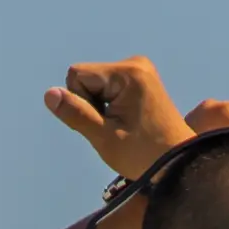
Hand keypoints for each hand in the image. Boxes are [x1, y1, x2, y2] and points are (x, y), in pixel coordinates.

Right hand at [43, 59, 195, 180]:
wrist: (179, 163)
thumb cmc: (144, 155)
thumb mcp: (103, 137)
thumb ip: (75, 113)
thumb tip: (49, 94)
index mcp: (128, 73)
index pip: (77, 76)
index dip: (81, 104)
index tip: (106, 124)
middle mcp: (136, 64)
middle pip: (85, 78)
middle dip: (91, 105)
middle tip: (116, 128)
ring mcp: (140, 71)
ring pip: (95, 84)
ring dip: (100, 108)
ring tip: (124, 127)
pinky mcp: (141, 80)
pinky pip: (107, 88)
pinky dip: (110, 107)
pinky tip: (127, 122)